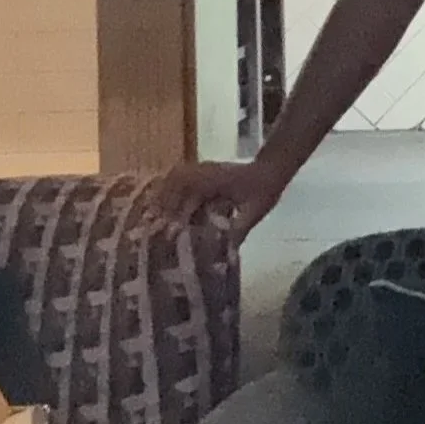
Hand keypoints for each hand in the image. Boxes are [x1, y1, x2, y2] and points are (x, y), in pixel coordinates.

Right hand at [149, 158, 282, 240]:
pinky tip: (167, 204)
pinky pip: (181, 177)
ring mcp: (204, 169)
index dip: (177, 214)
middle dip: (164, 202)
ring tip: (155, 214)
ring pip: (175, 178)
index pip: (189, 197)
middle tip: (153, 223)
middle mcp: (206, 171)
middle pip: (175, 183)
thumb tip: (227, 254)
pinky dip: (171, 188)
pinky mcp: (204, 171)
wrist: (271, 169)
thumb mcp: (255, 212)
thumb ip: (240, 231)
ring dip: (165, 194)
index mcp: (216, 180)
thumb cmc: (265, 190)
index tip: (169, 232)